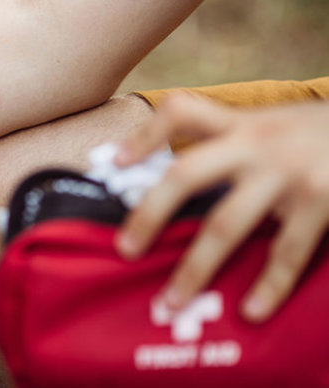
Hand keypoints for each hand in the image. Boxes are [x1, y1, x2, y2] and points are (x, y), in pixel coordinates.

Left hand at [114, 93, 328, 321]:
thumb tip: (170, 177)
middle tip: (125, 249)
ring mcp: (287, 175)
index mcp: (240, 124)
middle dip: (150, 214)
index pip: (182, 112)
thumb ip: (230, 142)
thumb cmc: (315, 135)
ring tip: (171, 301)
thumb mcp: (270, 124)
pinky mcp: (321, 203)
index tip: (116, 161)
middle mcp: (256, 145)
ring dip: (195, 268)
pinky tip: (251, 311)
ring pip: (227, 225)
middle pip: (187, 174)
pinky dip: (268, 286)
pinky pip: (287, 253)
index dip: (146, 133)